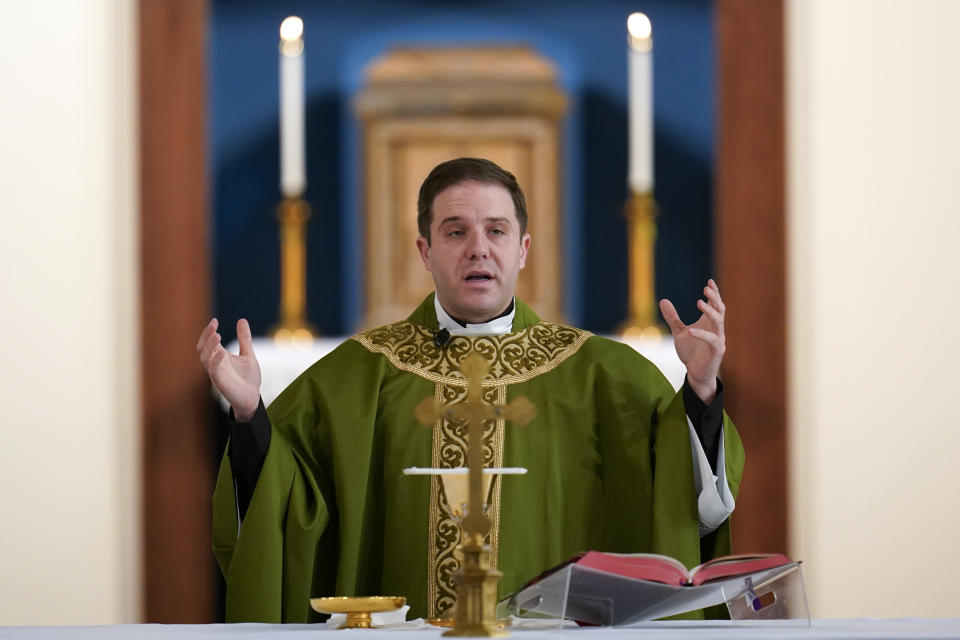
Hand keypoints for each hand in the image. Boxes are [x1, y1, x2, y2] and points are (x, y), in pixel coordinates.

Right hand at [197, 318, 261, 420]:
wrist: (253, 398)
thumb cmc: (248, 378)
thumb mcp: (248, 354)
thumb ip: (244, 339)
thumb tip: (241, 320)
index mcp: (220, 357)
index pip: (208, 342)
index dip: (208, 331)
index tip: (214, 320)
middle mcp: (215, 364)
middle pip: (202, 348)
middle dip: (206, 336)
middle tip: (214, 325)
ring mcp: (217, 373)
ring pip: (205, 359)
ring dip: (209, 346)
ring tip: (217, 335)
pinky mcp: (221, 383)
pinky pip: (213, 371)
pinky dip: (215, 361)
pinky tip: (221, 352)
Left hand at [659, 279, 725, 403]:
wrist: (696, 374)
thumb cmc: (691, 352)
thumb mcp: (679, 332)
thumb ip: (672, 318)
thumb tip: (663, 300)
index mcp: (710, 323)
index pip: (715, 304)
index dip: (714, 293)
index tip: (709, 282)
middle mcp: (717, 329)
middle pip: (720, 309)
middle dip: (715, 298)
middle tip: (706, 288)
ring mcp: (718, 340)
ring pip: (719, 322)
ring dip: (710, 311)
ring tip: (699, 302)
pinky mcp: (717, 351)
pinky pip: (712, 340)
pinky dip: (702, 334)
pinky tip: (691, 330)